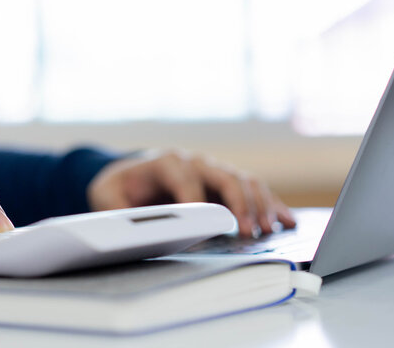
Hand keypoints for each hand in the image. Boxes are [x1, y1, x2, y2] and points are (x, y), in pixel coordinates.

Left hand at [87, 150, 295, 236]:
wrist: (127, 175)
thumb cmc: (118, 188)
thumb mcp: (106, 197)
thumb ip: (118, 211)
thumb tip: (136, 229)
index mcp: (166, 161)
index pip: (185, 178)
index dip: (196, 200)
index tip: (206, 224)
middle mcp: (195, 161)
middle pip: (225, 176)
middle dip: (238, 204)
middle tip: (248, 232)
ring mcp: (213, 170)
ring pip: (245, 182)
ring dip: (260, 205)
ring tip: (269, 230)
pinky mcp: (224, 183)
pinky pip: (254, 190)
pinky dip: (272, 205)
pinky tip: (287, 221)